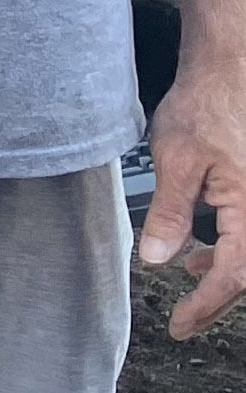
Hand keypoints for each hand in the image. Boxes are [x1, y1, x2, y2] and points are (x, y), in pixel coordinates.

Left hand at [148, 55, 245, 337]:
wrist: (234, 67)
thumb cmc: (211, 102)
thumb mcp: (177, 159)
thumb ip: (170, 213)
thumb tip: (157, 259)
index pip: (235, 275)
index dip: (205, 305)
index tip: (180, 326)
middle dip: (218, 298)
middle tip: (186, 320)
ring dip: (227, 272)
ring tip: (192, 284)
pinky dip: (233, 246)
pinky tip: (205, 249)